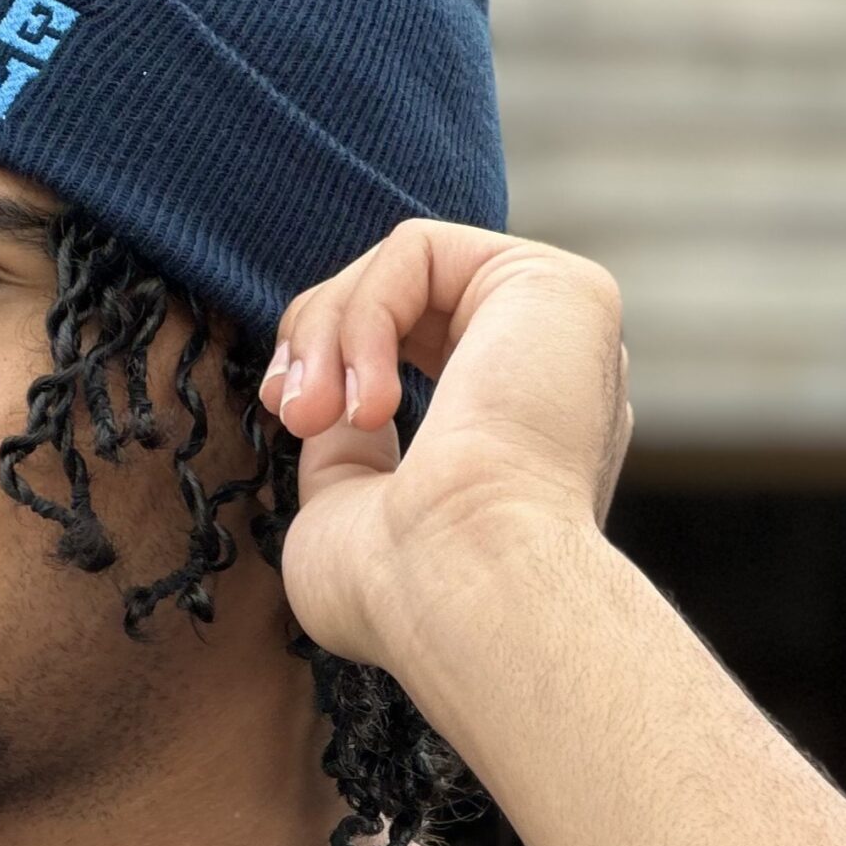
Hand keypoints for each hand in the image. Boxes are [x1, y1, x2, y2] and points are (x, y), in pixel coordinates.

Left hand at [257, 221, 631, 675]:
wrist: (459, 594)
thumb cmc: (398, 593)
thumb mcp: (342, 513)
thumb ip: (340, 453)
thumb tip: (326, 403)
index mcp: (507, 435)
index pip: (409, 347)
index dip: (327, 361)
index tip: (285, 415)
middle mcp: (542, 376)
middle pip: (400, 295)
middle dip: (317, 337)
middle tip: (291, 411)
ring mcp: (558, 331)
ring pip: (401, 268)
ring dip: (328, 333)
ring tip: (312, 415)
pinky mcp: (560, 288)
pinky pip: (418, 250)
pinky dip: (363, 314)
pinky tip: (370, 403)